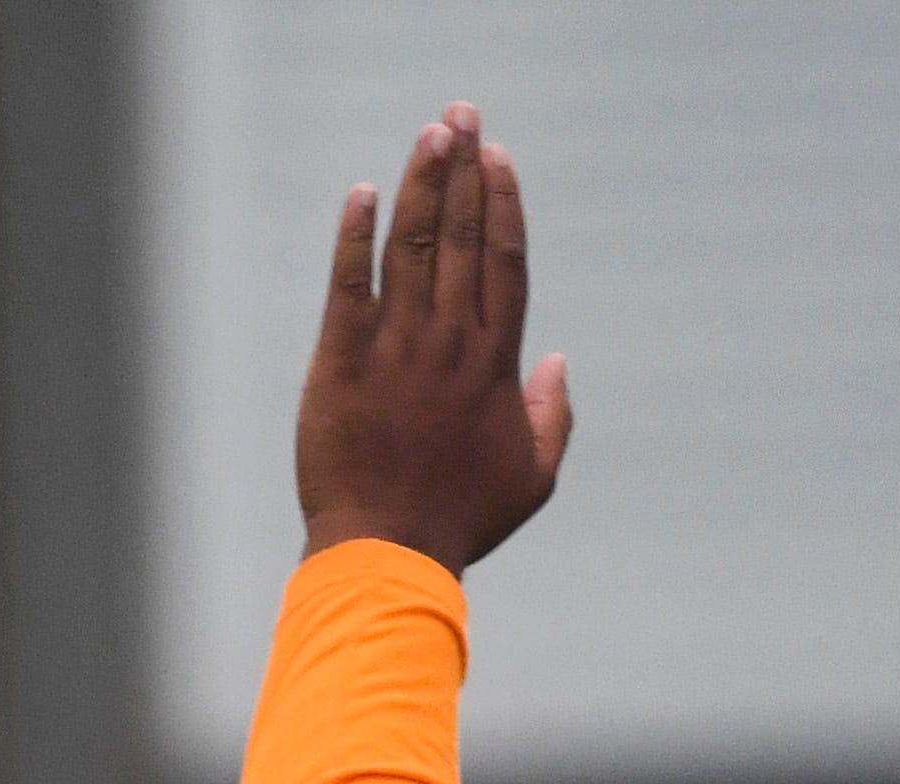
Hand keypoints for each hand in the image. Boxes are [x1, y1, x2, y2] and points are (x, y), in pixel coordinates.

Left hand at [295, 101, 571, 573]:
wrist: (386, 551)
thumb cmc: (459, 520)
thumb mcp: (533, 478)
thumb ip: (554, 415)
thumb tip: (559, 361)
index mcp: (494, 365)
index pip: (505, 263)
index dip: (503, 204)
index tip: (498, 158)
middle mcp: (448, 344)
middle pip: (463, 238)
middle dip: (464, 171)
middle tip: (462, 116)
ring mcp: (394, 350)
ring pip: (413, 248)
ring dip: (422, 186)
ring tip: (429, 135)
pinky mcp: (340, 363)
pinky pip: (348, 286)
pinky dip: (354, 238)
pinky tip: (361, 194)